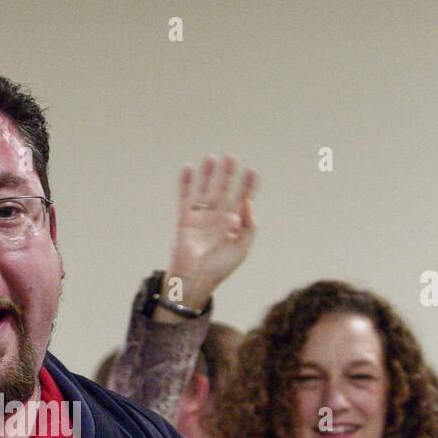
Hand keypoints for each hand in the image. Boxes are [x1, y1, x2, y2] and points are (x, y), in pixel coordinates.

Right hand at [162, 154, 257, 313]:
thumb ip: (250, 227)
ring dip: (208, 174)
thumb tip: (248, 203)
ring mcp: (200, 218)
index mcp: (233, 225)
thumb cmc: (219, 269)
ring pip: (205, 190)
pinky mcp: (184, 220)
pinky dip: (186, 183)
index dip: (248, 186)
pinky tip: (189, 168)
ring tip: (212, 157)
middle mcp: (217, 218)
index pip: (242, 200)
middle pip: (224, 190)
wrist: (195, 281)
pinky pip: (185, 198)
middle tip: (233, 156)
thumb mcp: (242, 249)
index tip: (253, 172)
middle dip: (228, 174)